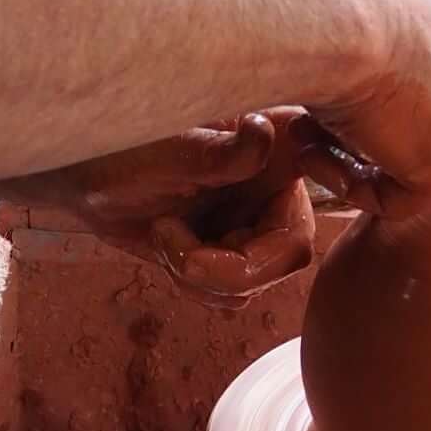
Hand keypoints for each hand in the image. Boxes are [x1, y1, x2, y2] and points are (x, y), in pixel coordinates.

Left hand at [42, 111, 318, 305]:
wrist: (82, 178)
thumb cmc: (122, 148)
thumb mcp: (168, 150)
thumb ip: (218, 152)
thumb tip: (262, 135)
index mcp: (278, 143)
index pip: (334, 170)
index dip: (349, 185)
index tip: (340, 196)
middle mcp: (276, 185)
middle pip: (290, 255)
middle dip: (229, 268)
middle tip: (179, 251)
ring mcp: (255, 222)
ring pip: (255, 283)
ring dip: (200, 275)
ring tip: (165, 236)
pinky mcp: (232, 252)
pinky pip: (231, 295)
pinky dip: (193, 283)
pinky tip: (168, 247)